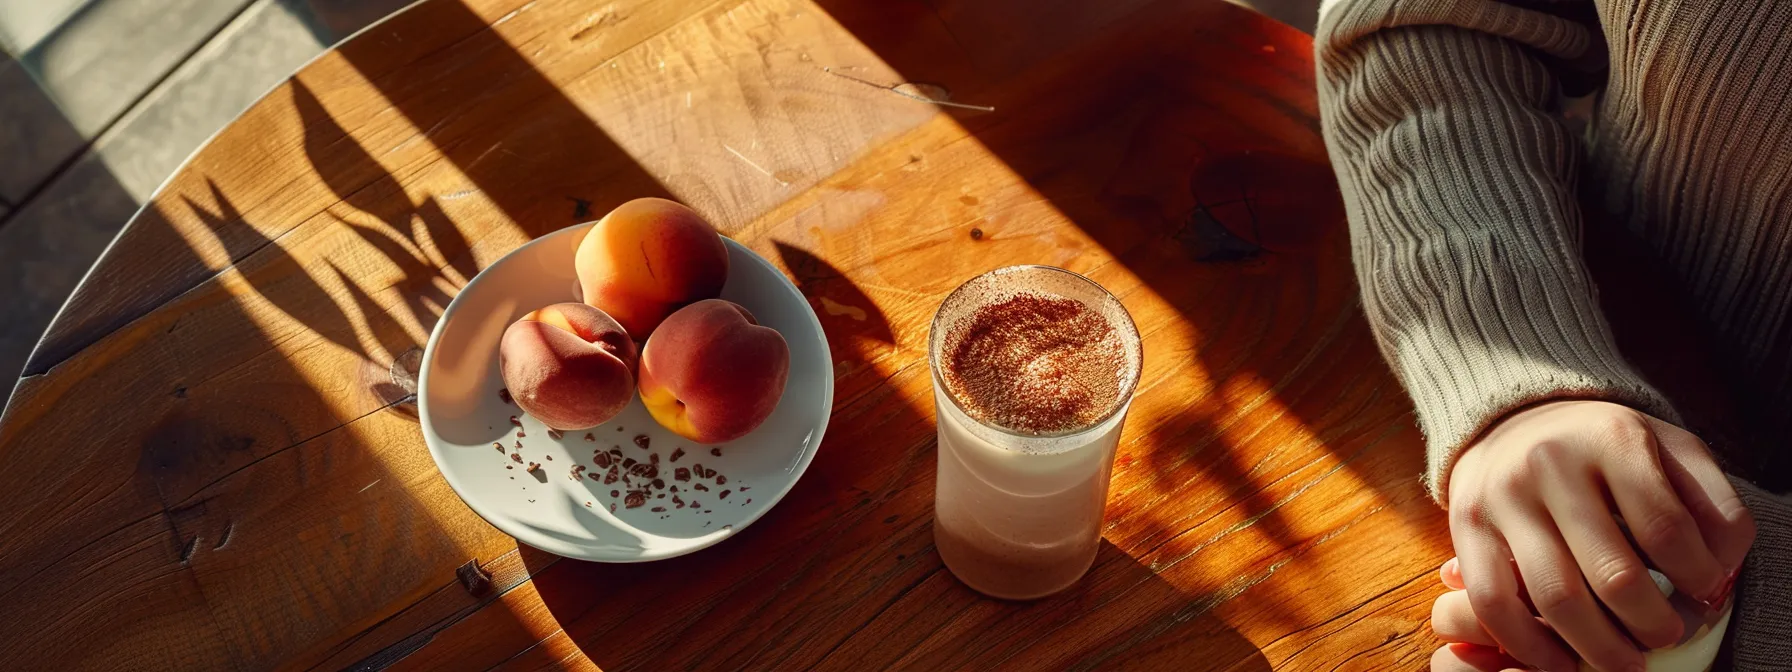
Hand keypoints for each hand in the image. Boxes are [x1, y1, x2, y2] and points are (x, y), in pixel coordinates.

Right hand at [1444, 400, 1753, 671]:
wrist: (1513, 419)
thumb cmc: (1605, 448)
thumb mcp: (1669, 449)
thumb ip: (1711, 501)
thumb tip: (1720, 568)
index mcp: (1611, 437)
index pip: (1666, 529)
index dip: (1697, 577)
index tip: (1706, 594)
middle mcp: (1550, 462)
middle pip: (1613, 573)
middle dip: (1652, 624)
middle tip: (1667, 637)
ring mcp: (1503, 496)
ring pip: (1555, 597)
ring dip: (1599, 647)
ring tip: (1625, 662)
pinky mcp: (1466, 525)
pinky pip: (1492, 601)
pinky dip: (1528, 644)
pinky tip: (1560, 662)